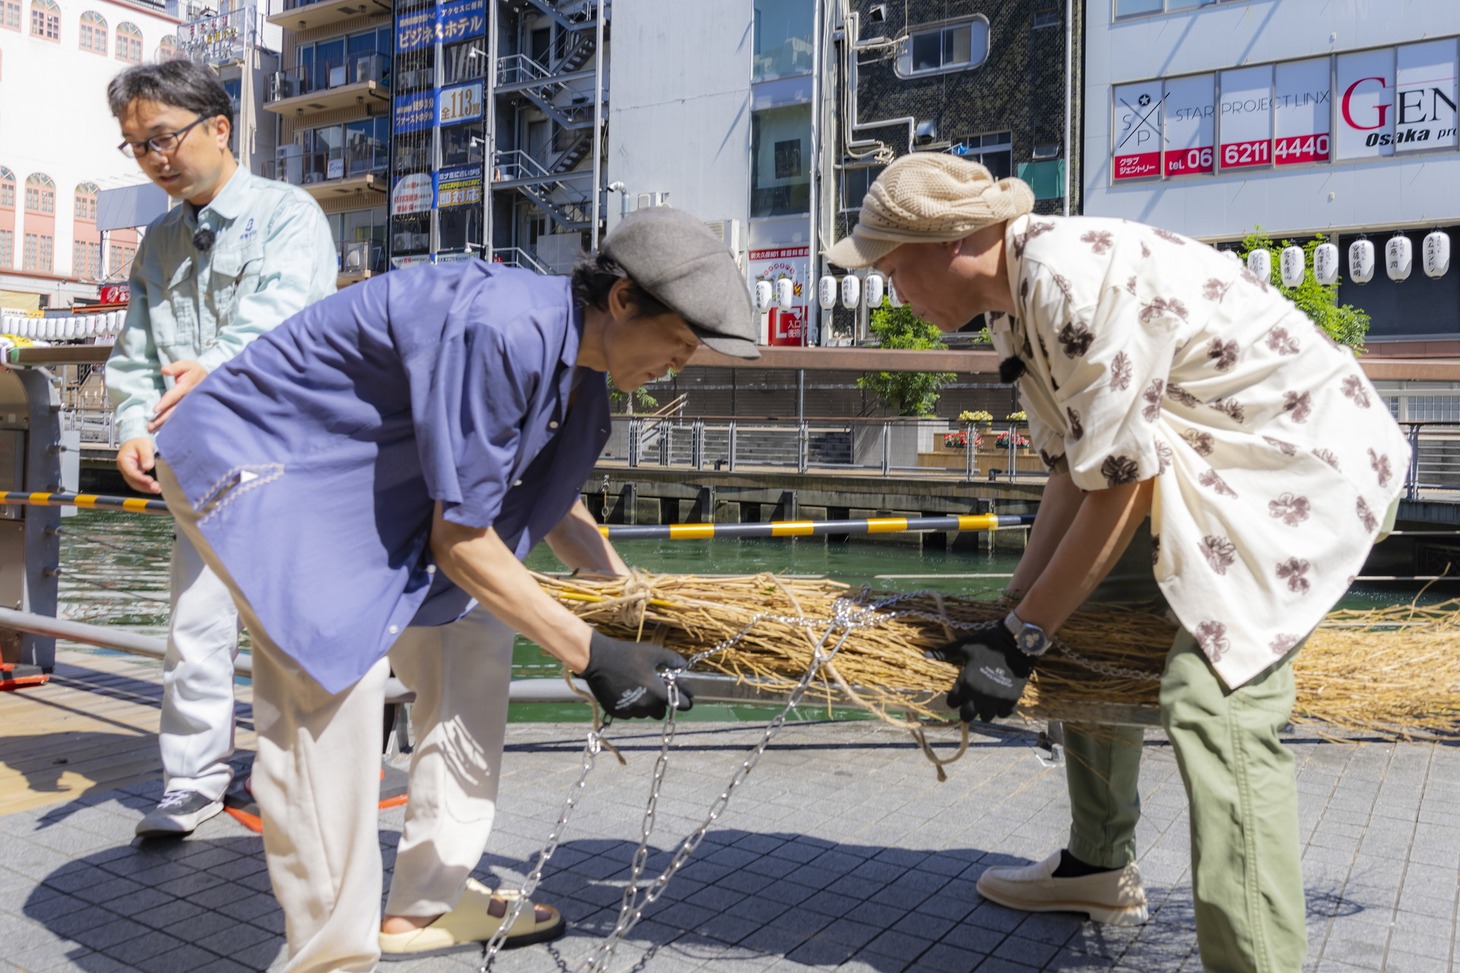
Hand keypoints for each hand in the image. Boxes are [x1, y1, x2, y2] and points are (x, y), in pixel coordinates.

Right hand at [116, 437, 161, 494]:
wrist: (136, 439)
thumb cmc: (138, 441)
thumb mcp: (144, 445)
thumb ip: (146, 455)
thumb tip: (148, 466)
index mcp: (124, 460)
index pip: (131, 473)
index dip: (140, 479)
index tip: (150, 481)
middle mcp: (124, 468)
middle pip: (132, 481)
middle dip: (144, 486)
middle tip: (156, 488)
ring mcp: (129, 471)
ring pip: (135, 484)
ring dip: (146, 488)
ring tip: (157, 489)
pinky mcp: (135, 473)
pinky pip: (139, 482)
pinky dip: (146, 486)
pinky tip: (154, 487)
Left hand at [147, 360, 209, 431]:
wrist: (210, 380)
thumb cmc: (194, 372)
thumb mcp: (187, 365)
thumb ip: (175, 367)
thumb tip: (164, 370)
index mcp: (187, 387)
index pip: (174, 396)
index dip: (165, 403)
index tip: (155, 410)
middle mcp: (189, 399)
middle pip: (174, 410)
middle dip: (162, 419)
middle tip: (150, 427)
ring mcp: (190, 406)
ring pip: (177, 416)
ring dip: (164, 424)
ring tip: (152, 430)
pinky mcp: (189, 410)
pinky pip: (180, 418)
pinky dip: (171, 424)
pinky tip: (161, 430)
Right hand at [577, 631, 692, 719]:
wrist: (597, 660)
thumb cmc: (627, 655)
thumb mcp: (653, 652)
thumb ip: (672, 659)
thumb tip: (684, 665)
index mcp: (658, 693)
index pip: (682, 705)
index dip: (686, 700)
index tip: (684, 695)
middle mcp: (646, 707)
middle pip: (661, 712)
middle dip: (661, 702)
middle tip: (655, 689)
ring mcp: (630, 711)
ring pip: (645, 713)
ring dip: (646, 705)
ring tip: (639, 689)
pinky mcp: (617, 713)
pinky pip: (630, 713)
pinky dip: (631, 706)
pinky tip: (626, 692)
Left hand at [924, 620, 1035, 722]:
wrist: (1014, 643)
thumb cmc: (987, 644)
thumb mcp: (964, 647)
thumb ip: (945, 653)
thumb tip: (925, 656)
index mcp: (965, 682)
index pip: (952, 703)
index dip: (954, 699)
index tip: (959, 694)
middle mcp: (978, 694)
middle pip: (966, 716)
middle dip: (966, 711)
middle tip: (971, 702)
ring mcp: (995, 699)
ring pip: (985, 718)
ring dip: (984, 711)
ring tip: (986, 702)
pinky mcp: (1011, 699)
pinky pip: (1003, 715)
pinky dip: (1001, 710)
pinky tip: (999, 701)